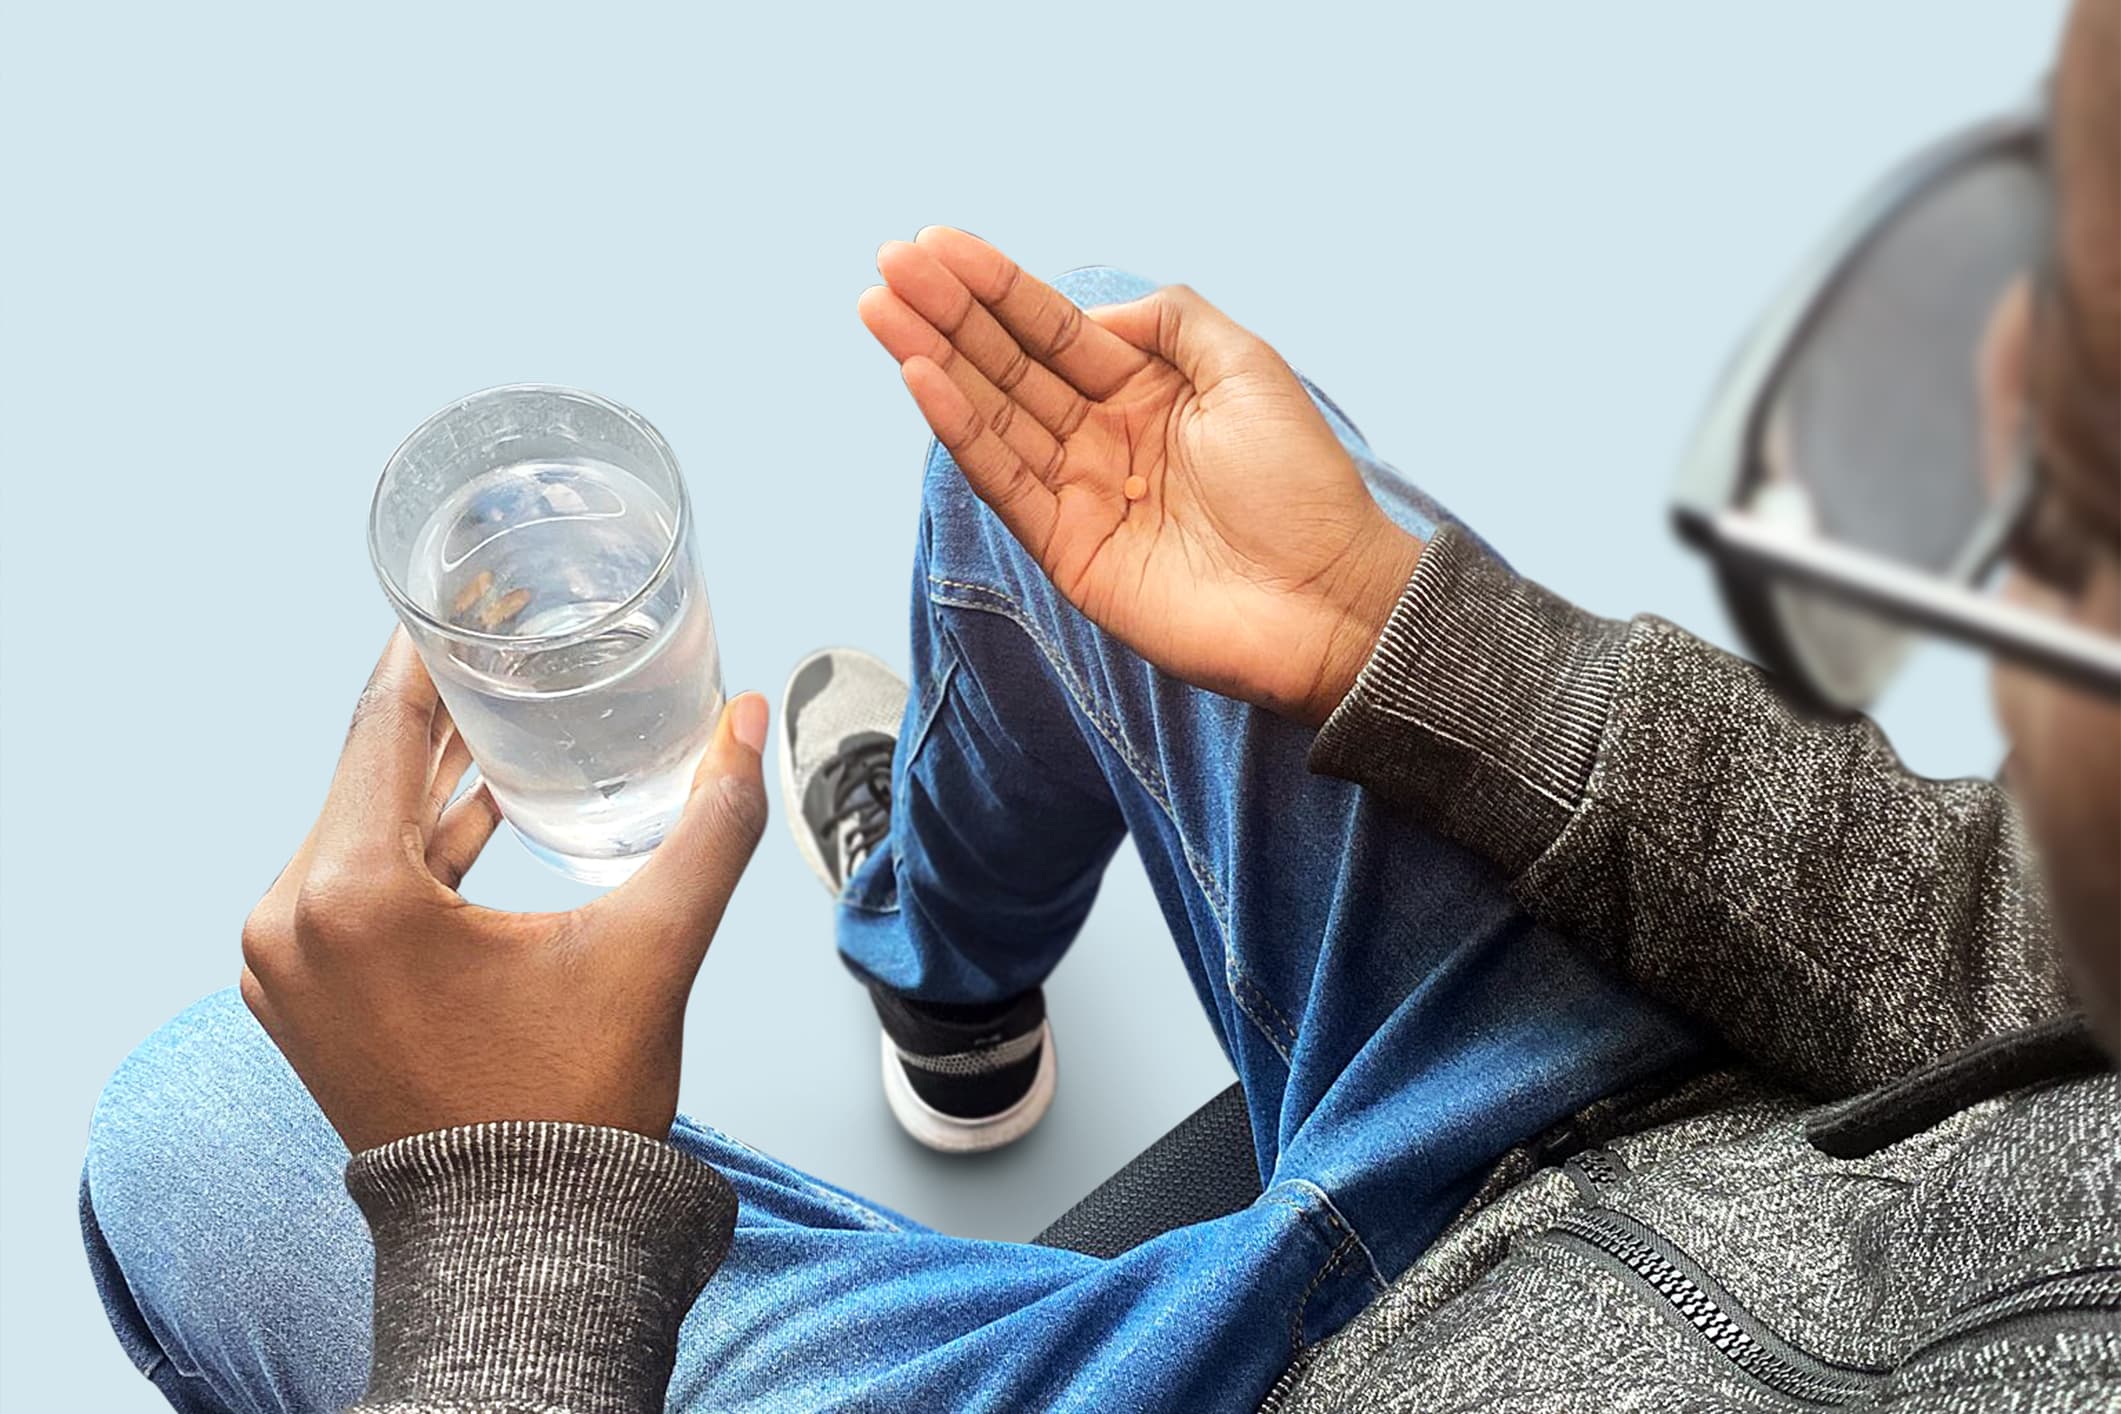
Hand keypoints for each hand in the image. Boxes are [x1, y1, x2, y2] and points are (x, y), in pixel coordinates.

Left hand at [239, 632, 769, 1152]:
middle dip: (441, 711)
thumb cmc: (570, 1107)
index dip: (429, 652)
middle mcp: (289, 926)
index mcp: (349, 898)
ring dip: (429, 781)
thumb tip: (743, 723)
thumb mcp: (651, 948)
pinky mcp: (302, 1004)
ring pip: (359, 829)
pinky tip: (474, 816)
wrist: (522, 1239)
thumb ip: (708, 822)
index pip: (383, 726)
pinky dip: (410, 848)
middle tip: (501, 647)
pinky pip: (348, 889)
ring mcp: (284, 972)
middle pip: (368, 773)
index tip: (462, 597)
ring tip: (497, 721)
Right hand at [861, 228, 1423, 724]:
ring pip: (993, 416)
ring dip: (933, 361)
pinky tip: (921, 378)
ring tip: (880, 309)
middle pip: (1009, 366)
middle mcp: (1104, 438)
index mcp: (1146, 392)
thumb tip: (1098, 312)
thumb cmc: (1303, 488)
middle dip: (947, 314)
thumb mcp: (1248, 369)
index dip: (995, 287)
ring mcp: (1081, 496)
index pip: (1052, 330)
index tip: (935, 242)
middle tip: (887, 264)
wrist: (1328, 598)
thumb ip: (1174, 322)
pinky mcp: (1068, 552)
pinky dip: (960, 431)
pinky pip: (1005, 481)